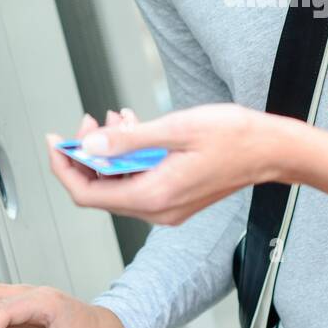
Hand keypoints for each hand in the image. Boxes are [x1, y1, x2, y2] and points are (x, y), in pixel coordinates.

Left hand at [45, 102, 281, 225]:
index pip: (88, 193)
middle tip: (87, 121)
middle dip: (87, 154)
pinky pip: (139, 182)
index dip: (64, 167)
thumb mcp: (177, 128)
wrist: (273, 150)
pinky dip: (129, 157)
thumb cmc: (234, 136)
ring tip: (113, 118)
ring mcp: (168, 208)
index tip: (55, 141)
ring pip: (119, 184)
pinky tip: (134, 129)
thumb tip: (90, 145)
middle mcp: (157, 210)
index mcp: (154, 195)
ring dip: (109, 153)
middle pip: (100, 190)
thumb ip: (130, 139)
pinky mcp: (176, 199)